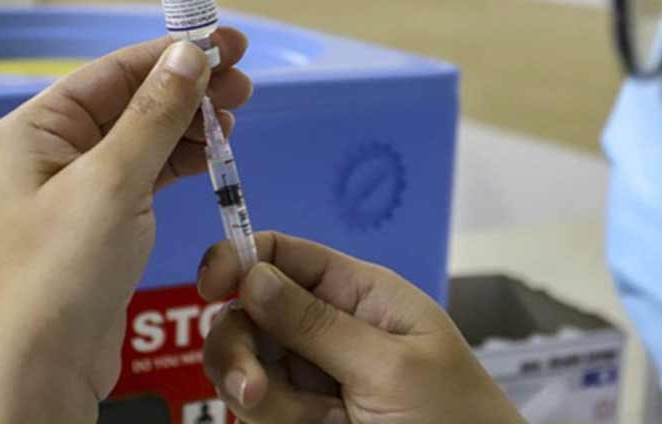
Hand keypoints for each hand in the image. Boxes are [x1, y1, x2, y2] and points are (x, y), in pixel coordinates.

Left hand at [0, 30, 251, 423]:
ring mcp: (82, 185)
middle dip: (190, 88)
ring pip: (147, 135)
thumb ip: (155, 114)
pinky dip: (183, 159)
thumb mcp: (112, 182)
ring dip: (191, 123)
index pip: (115, 72)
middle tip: (245, 82)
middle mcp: (56, 149)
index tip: (230, 41)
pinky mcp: (107, 217)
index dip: (174, 52)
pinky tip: (213, 151)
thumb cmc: (63, 270)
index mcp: (39, 128)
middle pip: (134, 100)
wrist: (43, 367)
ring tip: (236, 115)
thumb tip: (191, 52)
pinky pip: (150, 171)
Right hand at [199, 232, 523, 423]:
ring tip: (319, 423)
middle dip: (240, 348)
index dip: (239, 258)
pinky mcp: (302, 415)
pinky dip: (279, 421)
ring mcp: (312, 374)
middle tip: (252, 390)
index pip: (285, 255)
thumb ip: (317, 324)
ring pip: (247, 366)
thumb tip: (252, 274)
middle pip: (249, 314)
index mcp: (358, 293)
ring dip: (265, 398)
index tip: (209, 287)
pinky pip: (261, 408)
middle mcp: (327, 326)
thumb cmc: (452, 415)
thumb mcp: (389, 366)